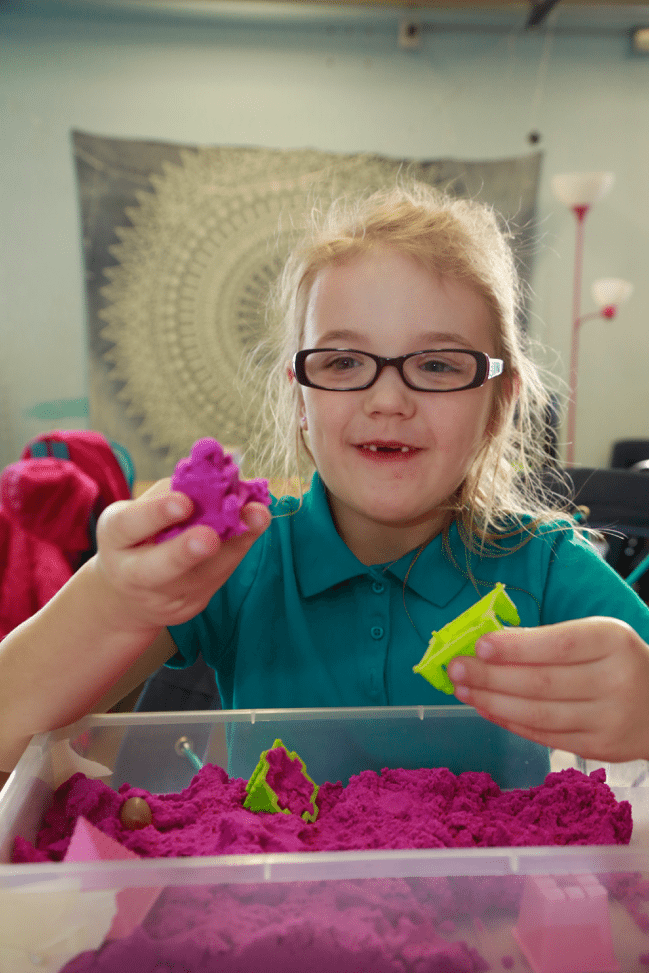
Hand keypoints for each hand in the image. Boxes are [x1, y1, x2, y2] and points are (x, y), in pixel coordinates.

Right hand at [92, 479, 270, 633]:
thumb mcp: (140, 510)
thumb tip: (220, 469)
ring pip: (201, 576)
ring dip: (234, 545)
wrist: (129, 592)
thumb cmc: (138, 535)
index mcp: (115, 537)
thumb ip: (173, 491)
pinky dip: (239, 549)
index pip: (129, 524)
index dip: (156, 513)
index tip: (184, 501)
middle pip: (158, 568)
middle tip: (211, 537)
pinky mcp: (190, 605)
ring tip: (257, 516)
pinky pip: (219, 577)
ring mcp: (163, 597)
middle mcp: (132, 573)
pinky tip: (255, 525)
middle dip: (185, 551)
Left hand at [447, 617, 648, 762]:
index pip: (558, 645)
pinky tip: (486, 708)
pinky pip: (545, 736)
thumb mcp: (595, 635)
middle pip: (542, 683)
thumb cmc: (616, 660)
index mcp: (612, 642)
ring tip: (462, 690)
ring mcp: (607, 720)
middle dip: (491, 677)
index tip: (480, 646)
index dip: (516, 647)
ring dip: (493, 702)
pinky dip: (509, 722)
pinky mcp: (598, 749)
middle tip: (455, 669)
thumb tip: (490, 644)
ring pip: (539, 714)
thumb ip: (548, 638)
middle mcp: (614, 682)